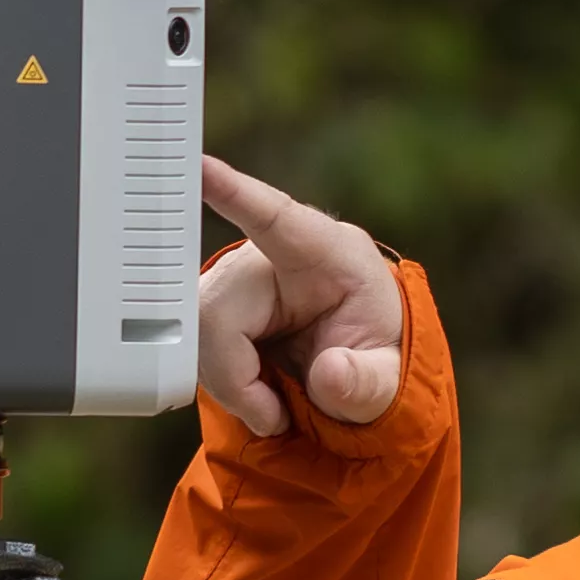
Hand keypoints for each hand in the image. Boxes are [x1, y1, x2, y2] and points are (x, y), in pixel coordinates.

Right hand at [195, 154, 408, 436]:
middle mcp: (274, 255)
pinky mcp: (217, 301)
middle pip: (217, 310)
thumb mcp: (387, 381)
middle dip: (234, 375)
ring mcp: (239, 277)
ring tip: (269, 405)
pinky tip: (252, 391)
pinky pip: (192, 340)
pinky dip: (221, 379)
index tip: (202, 167)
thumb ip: (365, 383)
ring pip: (195, 329)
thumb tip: (329, 375)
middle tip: (271, 412)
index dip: (235, 194)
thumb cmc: (374, 358)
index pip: (275, 217)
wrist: (357, 369)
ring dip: (228, 381)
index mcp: (328, 253)